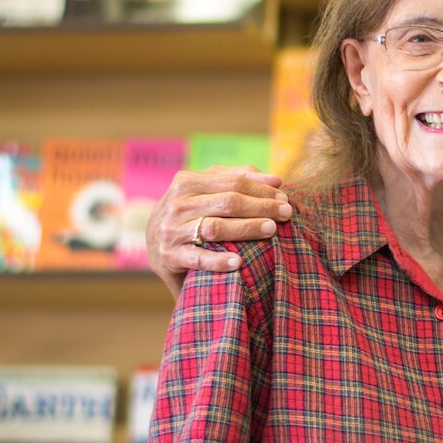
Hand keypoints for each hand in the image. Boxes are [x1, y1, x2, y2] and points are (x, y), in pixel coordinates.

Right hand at [145, 166, 293, 293]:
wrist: (155, 247)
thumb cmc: (190, 216)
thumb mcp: (207, 193)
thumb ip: (237, 181)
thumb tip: (276, 179)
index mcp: (187, 182)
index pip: (232, 182)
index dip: (261, 188)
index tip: (285, 197)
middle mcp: (176, 204)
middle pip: (227, 202)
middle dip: (261, 206)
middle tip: (286, 213)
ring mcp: (171, 231)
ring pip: (214, 227)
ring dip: (246, 228)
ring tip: (271, 230)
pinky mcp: (168, 256)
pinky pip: (197, 258)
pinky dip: (218, 261)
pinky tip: (238, 263)